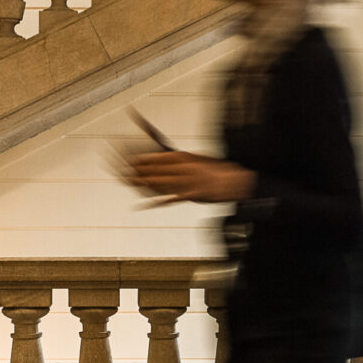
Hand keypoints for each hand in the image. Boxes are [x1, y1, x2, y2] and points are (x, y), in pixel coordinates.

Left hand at [128, 151, 255, 203]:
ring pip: (162, 182)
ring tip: (131, 182)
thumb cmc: (217, 172)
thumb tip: (172, 157)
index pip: (163, 157)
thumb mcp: (199, 160)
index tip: (134, 158)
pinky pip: (171, 199)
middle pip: (160, 169)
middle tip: (127, 170)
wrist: (235, 182)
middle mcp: (185, 168)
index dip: (147, 158)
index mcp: (187, 158)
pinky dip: (158, 202)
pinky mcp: (192, 195)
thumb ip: (184, 159)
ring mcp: (188, 182)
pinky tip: (146, 205)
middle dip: (142, 169)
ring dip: (146, 182)